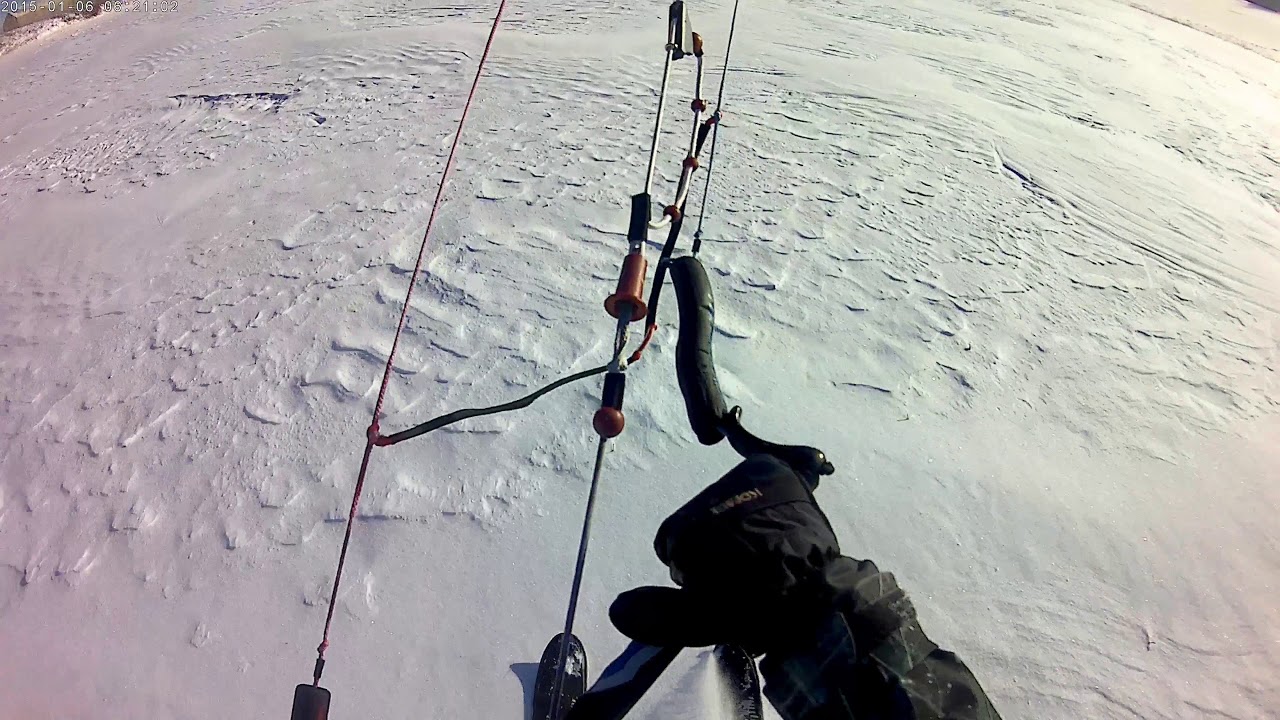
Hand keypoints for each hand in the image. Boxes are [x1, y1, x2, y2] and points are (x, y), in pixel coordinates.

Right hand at [609, 452, 842, 655]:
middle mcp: (708, 497)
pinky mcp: (772, 471)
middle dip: (717, 547)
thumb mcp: (705, 620)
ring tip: (766, 555)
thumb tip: (618, 609)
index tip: (719, 588)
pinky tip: (777, 530)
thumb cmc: (759, 609)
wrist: (820, 590)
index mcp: (686, 530)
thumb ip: (660, 615)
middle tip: (746, 576)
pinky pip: (753, 483)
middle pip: (700, 523)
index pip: (671, 544)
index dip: (693, 570)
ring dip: (739, 525)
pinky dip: (761, 504)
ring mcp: (741, 479)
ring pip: (725, 504)